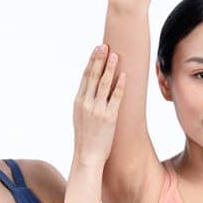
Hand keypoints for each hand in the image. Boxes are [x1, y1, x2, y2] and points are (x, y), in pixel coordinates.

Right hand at [72, 44, 125, 165]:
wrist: (87, 157)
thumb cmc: (86, 138)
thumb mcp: (80, 117)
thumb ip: (86, 102)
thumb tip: (93, 89)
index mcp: (78, 102)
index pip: (86, 77)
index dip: (92, 62)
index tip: (97, 49)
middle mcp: (86, 103)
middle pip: (93, 76)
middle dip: (99, 59)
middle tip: (105, 45)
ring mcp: (97, 110)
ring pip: (104, 84)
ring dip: (109, 68)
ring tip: (115, 55)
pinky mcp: (109, 117)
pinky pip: (115, 98)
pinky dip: (120, 85)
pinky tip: (124, 75)